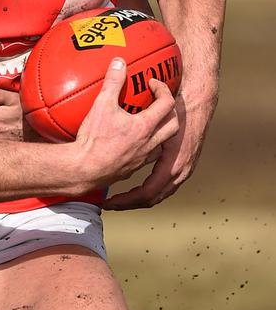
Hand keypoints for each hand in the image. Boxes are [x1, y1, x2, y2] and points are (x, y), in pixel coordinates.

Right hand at [74, 58, 179, 191]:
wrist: (84, 170)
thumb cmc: (94, 140)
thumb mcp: (102, 105)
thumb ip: (113, 82)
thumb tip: (119, 62)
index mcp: (145, 127)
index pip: (167, 104)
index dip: (163, 89)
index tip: (152, 83)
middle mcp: (149, 143)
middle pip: (174, 125)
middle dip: (170, 111)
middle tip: (157, 102)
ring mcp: (142, 158)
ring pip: (163, 144)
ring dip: (160, 131)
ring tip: (148, 122)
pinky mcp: (132, 168)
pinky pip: (147, 156)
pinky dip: (146, 146)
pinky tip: (131, 142)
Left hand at [102, 92, 214, 209]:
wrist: (198, 105)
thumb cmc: (177, 112)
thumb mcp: (157, 128)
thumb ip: (142, 141)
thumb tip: (117, 156)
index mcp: (173, 166)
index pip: (147, 193)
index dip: (127, 200)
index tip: (111, 202)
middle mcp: (180, 172)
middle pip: (152, 199)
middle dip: (130, 203)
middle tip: (111, 204)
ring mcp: (184, 170)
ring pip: (158, 194)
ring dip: (139, 199)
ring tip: (120, 199)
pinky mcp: (184, 166)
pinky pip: (164, 186)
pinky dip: (149, 190)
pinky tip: (137, 186)